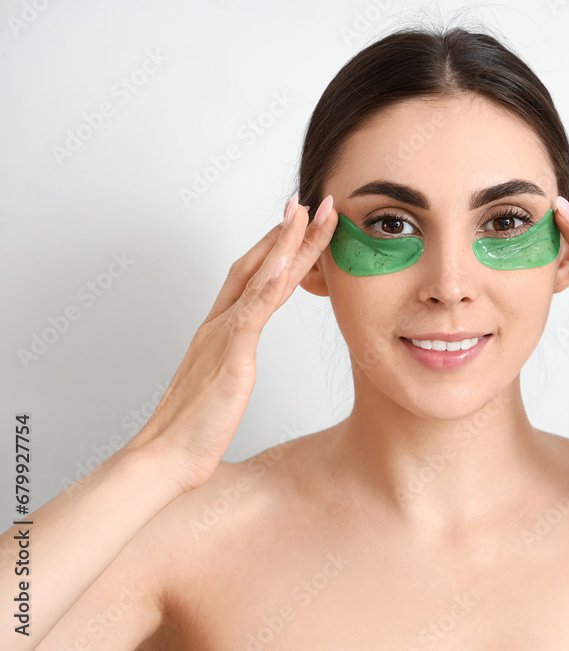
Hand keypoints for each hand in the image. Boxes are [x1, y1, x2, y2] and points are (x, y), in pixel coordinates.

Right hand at [125, 194, 336, 492]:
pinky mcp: (230, 356)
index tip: (296, 221)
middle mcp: (219, 324)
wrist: (167, 456)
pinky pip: (251, 313)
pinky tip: (286, 262)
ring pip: (259, 278)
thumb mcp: (223, 382)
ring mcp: (223, 336)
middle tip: (312, 202)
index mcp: (220, 329)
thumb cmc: (194, 427)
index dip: (274, 246)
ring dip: (286, 244)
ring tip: (308, 215)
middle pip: (257, 265)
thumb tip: (240, 355)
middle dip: (288, 232)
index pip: (250, 275)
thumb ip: (232, 360)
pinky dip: (269, 284)